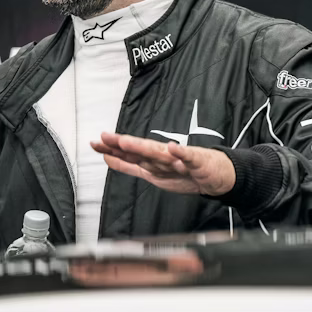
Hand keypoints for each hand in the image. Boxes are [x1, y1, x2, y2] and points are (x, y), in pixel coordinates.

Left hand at [91, 132, 234, 196]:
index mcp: (152, 159)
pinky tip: (174, 148)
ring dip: (144, 148)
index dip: (112, 148)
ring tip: (128, 142)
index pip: (129, 154)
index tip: (95, 142)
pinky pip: (189, 158)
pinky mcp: (198, 163)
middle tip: (107, 137)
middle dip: (123, 145)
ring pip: (160, 154)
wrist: (216, 174)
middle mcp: (163, 157)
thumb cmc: (184, 170)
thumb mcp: (152, 171)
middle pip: (141, 151)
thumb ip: (129, 165)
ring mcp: (180, 159)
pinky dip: (181, 153)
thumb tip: (106, 157)